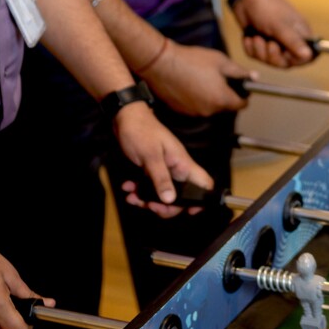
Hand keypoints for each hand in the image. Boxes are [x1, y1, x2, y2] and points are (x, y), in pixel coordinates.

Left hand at [112, 103, 214, 217]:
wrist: (125, 117)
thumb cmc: (141, 132)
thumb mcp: (151, 156)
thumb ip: (161, 178)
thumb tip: (171, 200)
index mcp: (183, 164)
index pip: (203, 183)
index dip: (202, 199)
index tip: (189, 210)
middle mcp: (176, 169)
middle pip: (181, 196)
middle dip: (166, 206)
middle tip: (150, 206)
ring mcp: (164, 170)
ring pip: (162, 194)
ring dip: (148, 200)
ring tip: (132, 198)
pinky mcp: (151, 171)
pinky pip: (149, 188)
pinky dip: (139, 192)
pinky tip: (128, 189)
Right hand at [143, 40, 251, 117]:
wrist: (161, 64)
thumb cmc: (191, 60)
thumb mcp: (221, 61)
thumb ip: (240, 72)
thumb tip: (254, 77)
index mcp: (221, 99)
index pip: (242, 104)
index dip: (244, 95)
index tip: (241, 87)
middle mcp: (209, 110)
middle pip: (226, 106)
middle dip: (226, 94)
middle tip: (218, 77)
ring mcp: (194, 113)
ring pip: (211, 107)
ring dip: (211, 96)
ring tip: (202, 78)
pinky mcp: (182, 111)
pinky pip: (196, 107)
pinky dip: (197, 98)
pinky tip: (191, 84)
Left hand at [236, 0, 314, 67]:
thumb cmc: (267, 7)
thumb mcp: (280, 26)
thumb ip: (294, 42)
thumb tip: (309, 55)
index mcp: (301, 34)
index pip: (308, 57)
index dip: (297, 60)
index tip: (286, 55)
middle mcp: (290, 40)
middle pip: (286, 63)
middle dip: (273, 57)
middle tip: (268, 44)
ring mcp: (275, 42)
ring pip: (269, 61)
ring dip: (260, 51)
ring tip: (256, 36)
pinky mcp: (261, 43)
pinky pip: (257, 56)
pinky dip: (250, 48)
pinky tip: (249, 36)